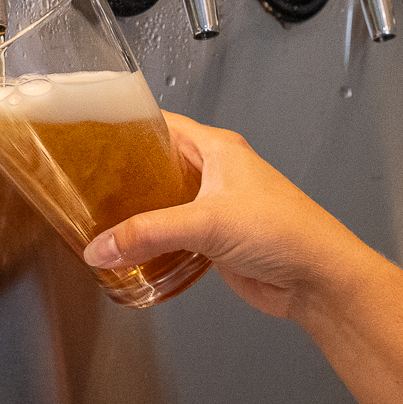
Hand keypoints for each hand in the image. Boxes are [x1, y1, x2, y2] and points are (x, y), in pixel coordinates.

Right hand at [81, 113, 383, 320]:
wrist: (317, 278)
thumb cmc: (287, 232)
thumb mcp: (208, 223)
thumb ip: (149, 234)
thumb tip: (102, 245)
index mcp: (217, 149)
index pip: (162, 125)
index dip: (128, 127)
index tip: (91, 136)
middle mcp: (215, 173)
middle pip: (157, 166)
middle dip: (124, 177)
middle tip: (86, 187)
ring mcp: (215, 208)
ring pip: (164, 204)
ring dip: (136, 215)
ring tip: (98, 221)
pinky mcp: (215, 241)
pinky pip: (173, 236)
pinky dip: (152, 243)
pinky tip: (129, 253)